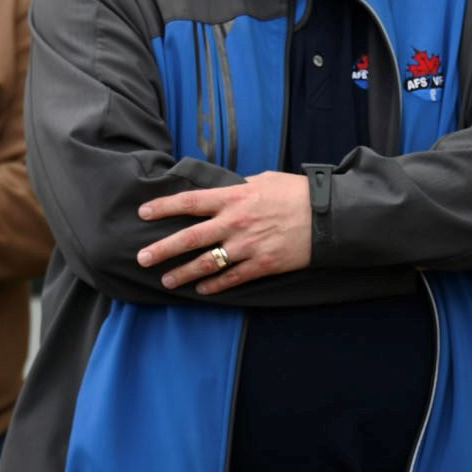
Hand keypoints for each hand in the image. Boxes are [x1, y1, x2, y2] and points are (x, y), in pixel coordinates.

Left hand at [136, 173, 312, 293]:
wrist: (328, 216)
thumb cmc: (297, 193)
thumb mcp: (264, 180)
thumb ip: (239, 189)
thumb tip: (224, 193)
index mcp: (234, 198)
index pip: (190, 202)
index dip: (163, 207)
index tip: (143, 214)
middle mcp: (235, 223)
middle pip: (189, 238)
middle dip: (162, 250)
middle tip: (142, 259)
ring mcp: (247, 246)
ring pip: (207, 263)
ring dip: (183, 274)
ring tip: (167, 281)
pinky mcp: (262, 265)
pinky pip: (231, 278)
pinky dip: (214, 286)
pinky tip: (201, 290)